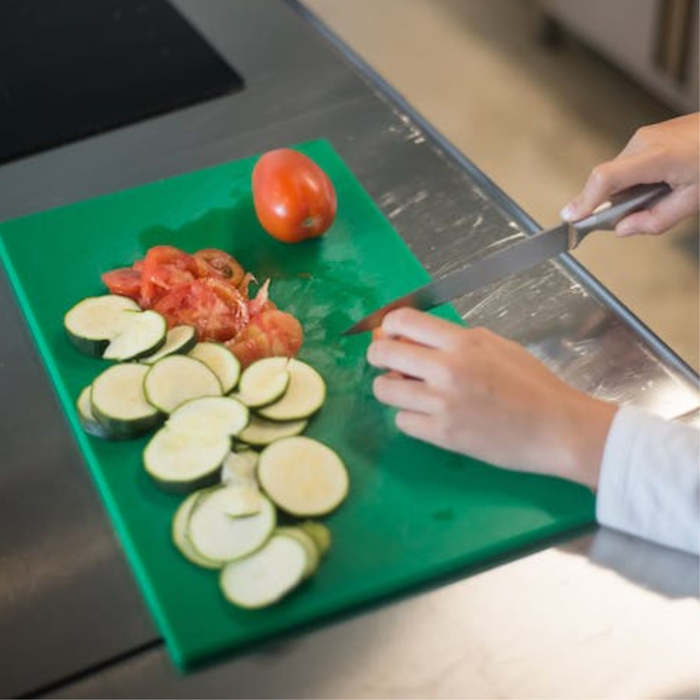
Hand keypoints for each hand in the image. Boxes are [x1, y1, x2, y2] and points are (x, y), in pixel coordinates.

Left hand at [367, 308, 616, 488]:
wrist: (558, 428)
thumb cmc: (533, 385)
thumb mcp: (497, 346)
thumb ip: (456, 340)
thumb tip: (414, 339)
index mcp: (463, 342)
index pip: (403, 321)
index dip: (388, 327)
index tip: (390, 335)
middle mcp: (447, 368)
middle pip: (382, 354)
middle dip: (378, 356)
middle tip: (387, 364)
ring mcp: (442, 403)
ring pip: (384, 390)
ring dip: (391, 389)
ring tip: (408, 392)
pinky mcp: (442, 435)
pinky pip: (401, 422)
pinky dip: (409, 418)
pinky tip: (426, 416)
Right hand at [561, 112, 698, 235]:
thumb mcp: (694, 201)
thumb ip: (655, 220)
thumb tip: (623, 229)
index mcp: (657, 157)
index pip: (606, 178)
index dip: (585, 200)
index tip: (572, 217)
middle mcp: (644, 142)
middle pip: (609, 180)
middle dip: (614, 203)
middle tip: (637, 218)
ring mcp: (645, 136)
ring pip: (618, 174)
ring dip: (629, 192)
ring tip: (663, 195)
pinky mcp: (649, 136)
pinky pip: (629, 165)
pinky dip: (636, 180)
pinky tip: (662, 183)